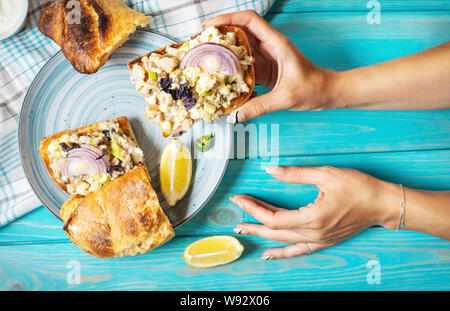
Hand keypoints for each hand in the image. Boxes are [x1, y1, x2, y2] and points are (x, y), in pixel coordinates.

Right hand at [203, 10, 337, 121]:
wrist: (327, 92)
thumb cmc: (314, 88)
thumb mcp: (286, 98)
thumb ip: (260, 106)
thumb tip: (236, 115)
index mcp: (276, 43)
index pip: (249, 20)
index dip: (228, 18)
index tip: (209, 27)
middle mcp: (269, 46)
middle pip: (240, 31)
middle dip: (219, 35)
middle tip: (200, 44)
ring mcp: (266, 57)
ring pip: (240, 48)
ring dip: (223, 52)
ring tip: (204, 59)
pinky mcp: (264, 69)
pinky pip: (243, 65)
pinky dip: (231, 68)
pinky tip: (220, 77)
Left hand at [230, 166, 399, 258]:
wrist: (382, 204)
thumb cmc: (358, 187)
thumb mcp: (326, 174)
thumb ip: (295, 173)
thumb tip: (270, 170)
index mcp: (312, 217)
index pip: (273, 217)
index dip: (253, 208)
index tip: (240, 198)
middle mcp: (314, 233)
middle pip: (274, 230)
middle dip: (253, 220)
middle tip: (236, 214)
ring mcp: (319, 240)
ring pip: (283, 241)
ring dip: (262, 235)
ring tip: (243, 231)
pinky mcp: (324, 241)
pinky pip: (298, 250)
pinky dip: (282, 253)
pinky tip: (270, 254)